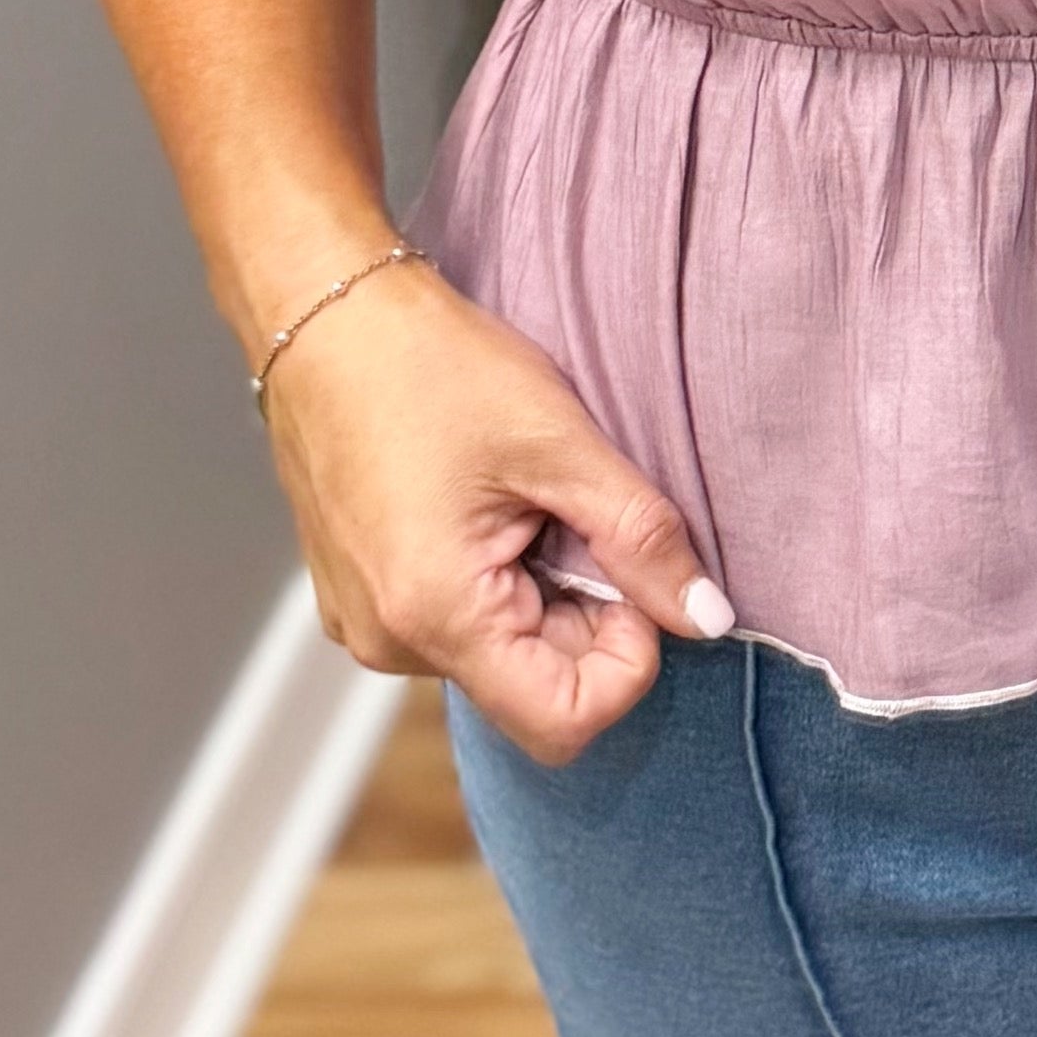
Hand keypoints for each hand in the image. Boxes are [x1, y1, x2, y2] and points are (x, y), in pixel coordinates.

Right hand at [260, 248, 733, 766]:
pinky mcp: (359, 598)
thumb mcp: (559, 442)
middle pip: (533, 684)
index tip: (629, 573)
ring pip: (499, 652)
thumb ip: (641, 538)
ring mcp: (367, 625)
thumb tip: (708, 617)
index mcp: (437, 617)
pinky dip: (493, 576)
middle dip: (581, 608)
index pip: (563, 722)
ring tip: (518, 494)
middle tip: (571, 508)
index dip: (625, 660)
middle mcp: (389, 645)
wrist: (328, 315)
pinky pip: (454, 622)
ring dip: (538, 587)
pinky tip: (481, 498)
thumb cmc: (434, 366)